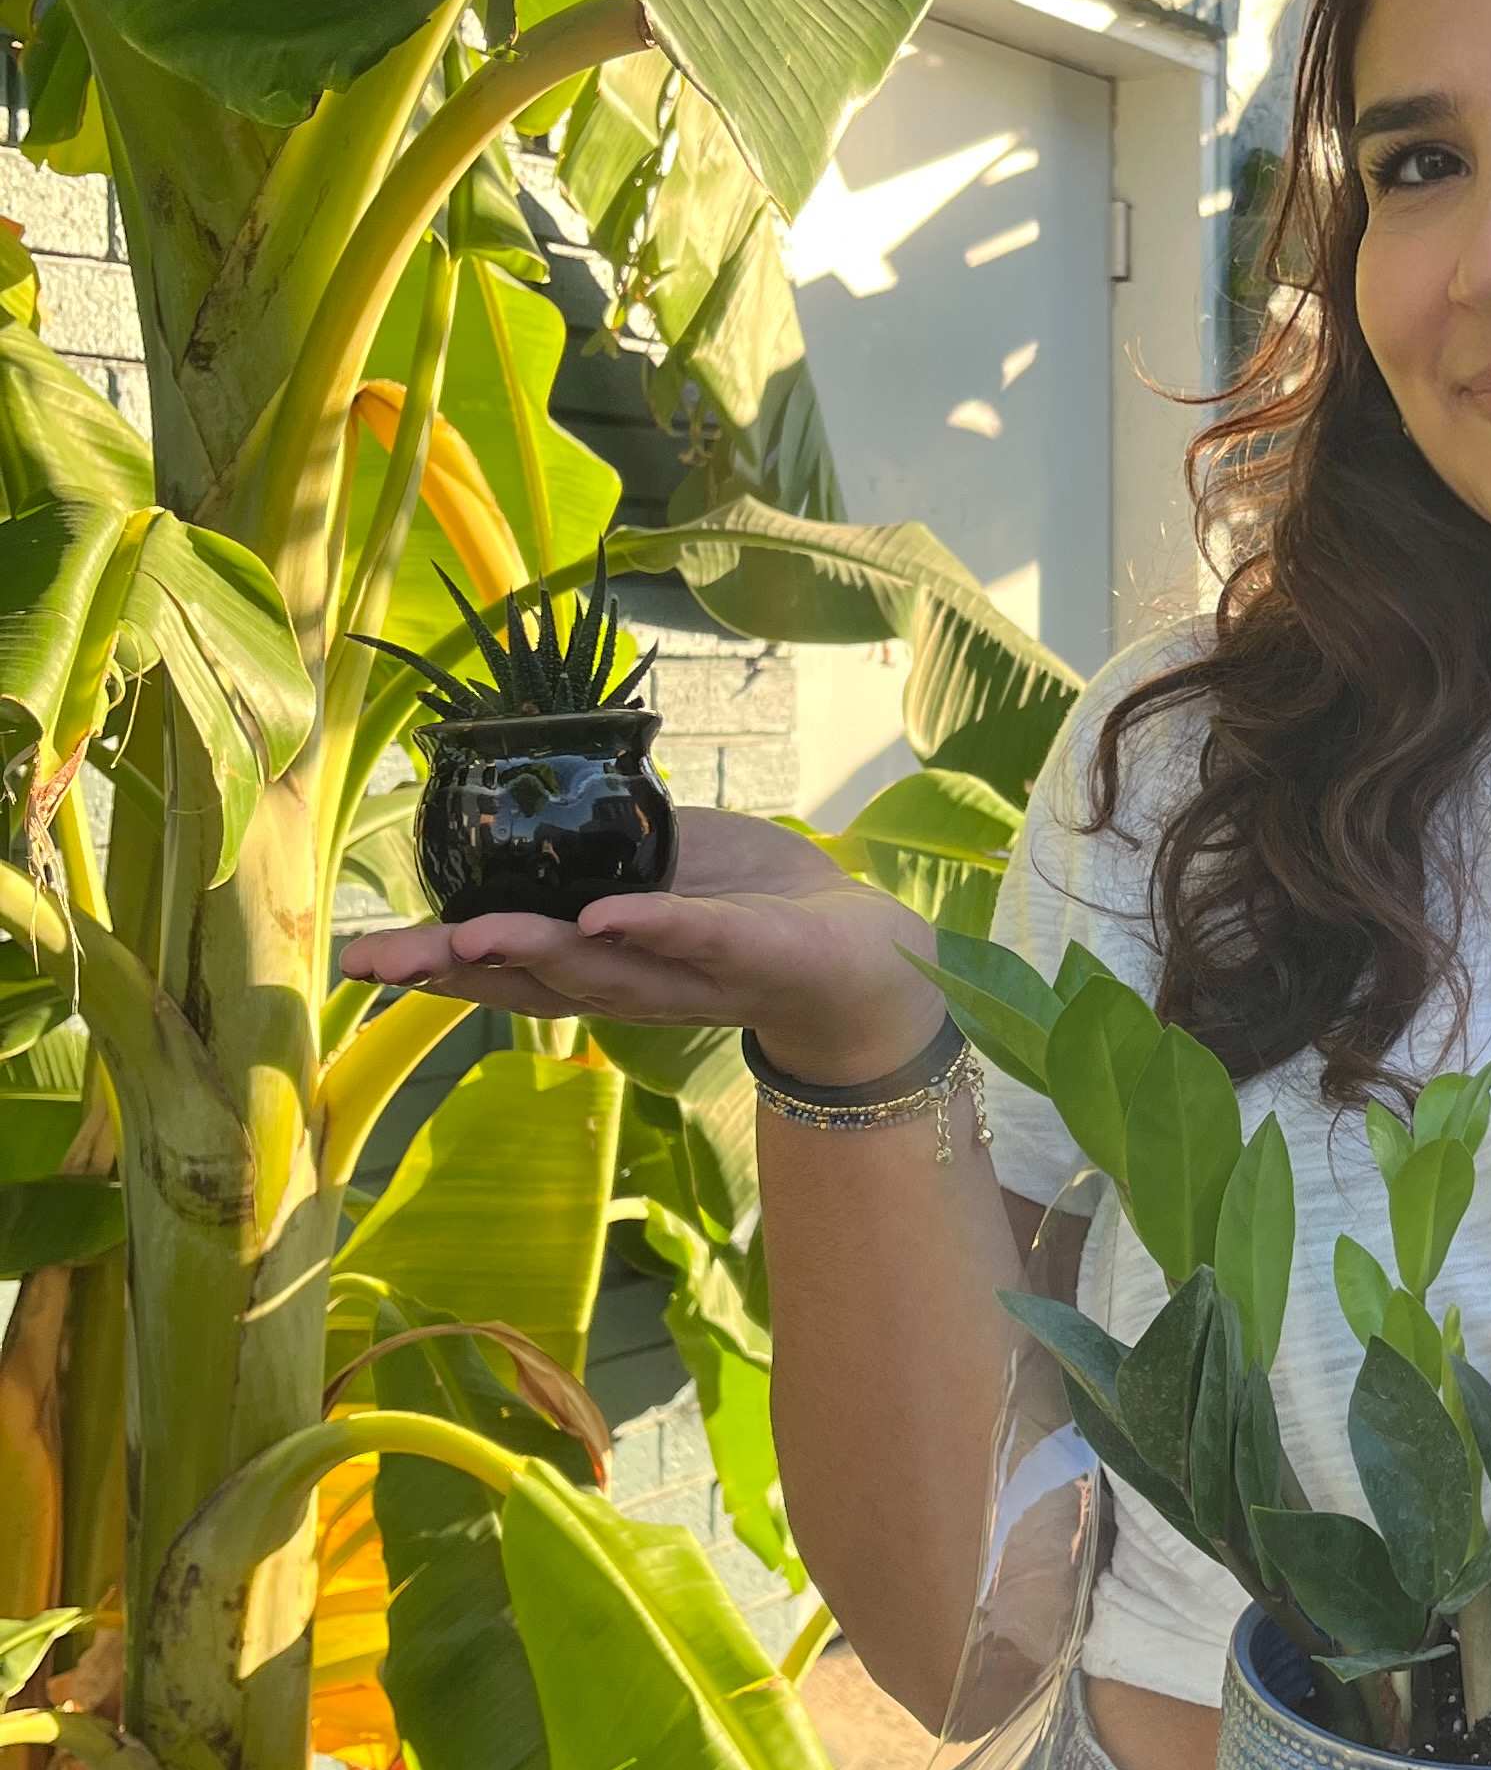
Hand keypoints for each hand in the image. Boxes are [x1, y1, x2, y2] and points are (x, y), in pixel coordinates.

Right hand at [337, 806, 949, 1081]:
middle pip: (525, 980)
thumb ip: (593, 847)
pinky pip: (694, 938)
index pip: (499, 969)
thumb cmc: (744, 902)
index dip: (431, 964)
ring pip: (596, 967)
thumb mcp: (654, 867)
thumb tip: (524, 788)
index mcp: (593, 960)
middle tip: (381, 961)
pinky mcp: (747, 955)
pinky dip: (651, 927)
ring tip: (470, 935)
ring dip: (532, 950)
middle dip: (452, 969)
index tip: (358, 958)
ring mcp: (685, 974)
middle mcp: (625, 980)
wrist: (853, 951)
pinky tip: (604, 914)